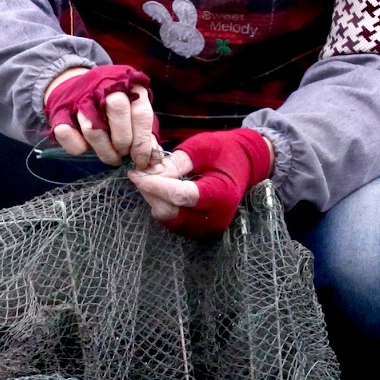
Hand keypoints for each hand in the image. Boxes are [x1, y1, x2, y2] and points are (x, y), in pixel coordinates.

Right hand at [44, 63, 160, 169]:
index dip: (142, 141)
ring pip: (92, 128)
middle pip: (117, 110)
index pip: (141, 113)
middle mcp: (105, 86)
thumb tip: (154, 159)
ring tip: (110, 157)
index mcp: (129, 84)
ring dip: (103, 150)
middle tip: (122, 154)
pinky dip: (77, 147)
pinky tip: (86, 148)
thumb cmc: (114, 106)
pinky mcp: (60, 110)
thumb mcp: (133, 111)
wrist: (78, 88)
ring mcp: (80, 97)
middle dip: (122, 141)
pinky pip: (67, 134)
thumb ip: (144, 132)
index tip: (141, 160)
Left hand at [130, 127, 271, 237]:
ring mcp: (207, 229)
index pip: (181, 196)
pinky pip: (172, 222)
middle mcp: (215, 218)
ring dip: (154, 200)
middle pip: (170, 211)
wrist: (244, 165)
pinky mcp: (199, 231)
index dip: (154, 185)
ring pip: (168, 219)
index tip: (135, 174)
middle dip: (150, 192)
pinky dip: (162, 206)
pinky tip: (161, 191)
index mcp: (221, 195)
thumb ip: (175, 163)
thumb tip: (148, 174)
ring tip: (151, 180)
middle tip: (139, 174)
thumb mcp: (200, 149)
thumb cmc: (224, 152)